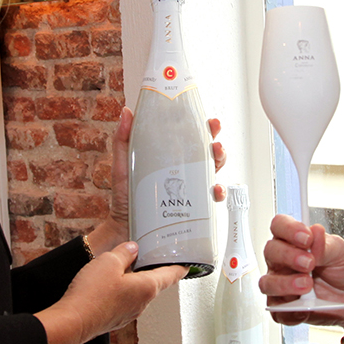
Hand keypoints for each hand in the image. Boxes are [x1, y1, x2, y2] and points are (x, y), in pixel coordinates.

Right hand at [37, 241, 186, 343]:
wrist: (72, 322)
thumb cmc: (92, 294)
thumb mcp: (109, 261)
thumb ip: (124, 253)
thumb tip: (133, 249)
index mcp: (147, 287)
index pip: (171, 275)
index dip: (180, 267)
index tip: (188, 264)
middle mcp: (142, 303)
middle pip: (154, 282)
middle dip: (153, 269)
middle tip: (152, 257)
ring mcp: (129, 313)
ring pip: (137, 292)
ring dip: (135, 280)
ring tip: (125, 267)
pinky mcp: (116, 319)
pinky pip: (124, 300)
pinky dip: (122, 290)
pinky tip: (109, 284)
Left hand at [96, 109, 226, 253]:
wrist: (125, 230)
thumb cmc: (125, 199)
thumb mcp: (123, 166)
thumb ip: (124, 140)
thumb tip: (126, 112)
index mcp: (169, 159)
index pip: (191, 139)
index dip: (203, 128)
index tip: (209, 121)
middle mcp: (183, 173)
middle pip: (207, 154)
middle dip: (216, 143)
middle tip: (215, 140)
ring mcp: (190, 190)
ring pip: (214, 172)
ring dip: (221, 162)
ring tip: (217, 157)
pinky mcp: (193, 209)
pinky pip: (211, 201)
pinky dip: (217, 193)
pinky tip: (214, 190)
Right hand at [260, 215, 343, 333]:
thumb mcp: (342, 251)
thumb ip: (324, 245)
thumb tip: (314, 232)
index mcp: (295, 241)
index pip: (280, 226)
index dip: (288, 229)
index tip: (306, 238)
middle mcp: (285, 261)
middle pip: (270, 252)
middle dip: (288, 256)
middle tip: (309, 263)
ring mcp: (283, 285)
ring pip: (267, 283)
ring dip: (284, 284)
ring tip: (307, 285)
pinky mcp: (287, 308)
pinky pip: (278, 312)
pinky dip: (290, 312)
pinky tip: (305, 308)